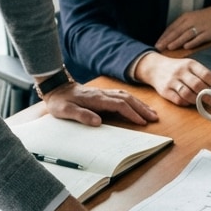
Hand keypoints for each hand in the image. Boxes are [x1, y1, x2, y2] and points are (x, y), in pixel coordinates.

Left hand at [41, 82, 158, 126]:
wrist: (56, 88)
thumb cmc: (59, 101)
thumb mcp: (65, 110)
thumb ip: (81, 115)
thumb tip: (98, 121)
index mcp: (95, 99)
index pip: (118, 105)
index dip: (131, 113)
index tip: (141, 122)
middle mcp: (102, 94)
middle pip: (127, 99)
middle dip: (142, 109)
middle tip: (154, 118)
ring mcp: (104, 93)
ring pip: (127, 96)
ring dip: (140, 105)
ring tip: (152, 113)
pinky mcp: (103, 95)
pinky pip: (122, 97)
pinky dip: (133, 102)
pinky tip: (138, 106)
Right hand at [131, 53, 210, 105]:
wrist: (155, 67)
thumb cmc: (177, 68)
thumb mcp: (190, 66)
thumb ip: (202, 74)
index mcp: (190, 64)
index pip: (205, 74)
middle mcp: (181, 71)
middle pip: (198, 85)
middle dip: (208, 96)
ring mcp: (172, 81)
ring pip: (187, 94)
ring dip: (197, 101)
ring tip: (201, 103)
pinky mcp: (165, 91)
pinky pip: (178, 100)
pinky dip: (185, 103)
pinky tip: (188, 102)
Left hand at [156, 3, 210, 51]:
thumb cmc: (205, 18)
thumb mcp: (191, 18)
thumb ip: (181, 27)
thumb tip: (170, 38)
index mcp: (185, 18)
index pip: (172, 28)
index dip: (164, 36)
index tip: (157, 44)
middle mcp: (191, 21)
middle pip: (177, 31)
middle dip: (167, 40)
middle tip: (159, 47)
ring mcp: (200, 27)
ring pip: (186, 35)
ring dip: (177, 41)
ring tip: (169, 47)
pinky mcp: (208, 33)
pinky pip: (199, 38)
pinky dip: (192, 42)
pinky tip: (186, 47)